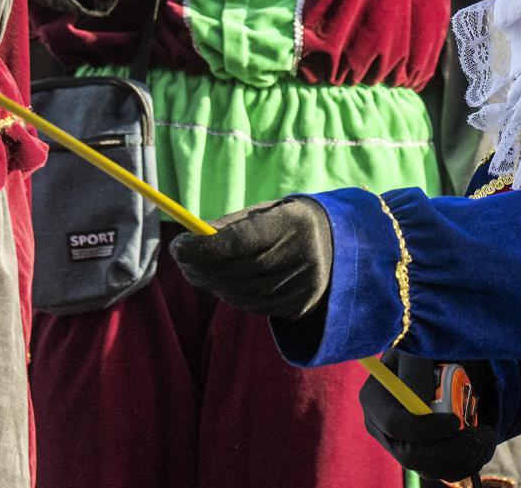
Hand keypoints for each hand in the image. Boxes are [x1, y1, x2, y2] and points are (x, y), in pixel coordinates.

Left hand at [170, 198, 333, 319]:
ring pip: (240, 292)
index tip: (179, 243)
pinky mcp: (297, 307)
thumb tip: (192, 238)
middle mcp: (302, 258)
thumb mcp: (267, 213)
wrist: (342, 249)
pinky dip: (229, 293)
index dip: (205, 247)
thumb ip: (232, 225)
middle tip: (180, 255)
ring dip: (210, 281)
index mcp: (296, 224)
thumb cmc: (291, 223)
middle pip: (237, 270)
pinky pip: (251, 305)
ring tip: (194, 266)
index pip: (242, 242)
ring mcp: (302, 287)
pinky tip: (220, 280)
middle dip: (201, 265)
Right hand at [360, 355, 498, 480]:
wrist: (447, 362)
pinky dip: (465, 464)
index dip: (426, 429)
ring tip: (484, 435)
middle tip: (479, 436)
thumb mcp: (422, 352)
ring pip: (428, 470)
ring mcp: (398, 445)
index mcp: (374, 398)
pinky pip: (440, 472)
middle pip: (409, 456)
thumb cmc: (432, 350)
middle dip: (450, 450)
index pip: (395, 425)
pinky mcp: (418, 457)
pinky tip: (480, 444)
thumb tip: (419, 402)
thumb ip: (416, 372)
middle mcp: (381, 427)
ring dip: (463, 458)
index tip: (455, 421)